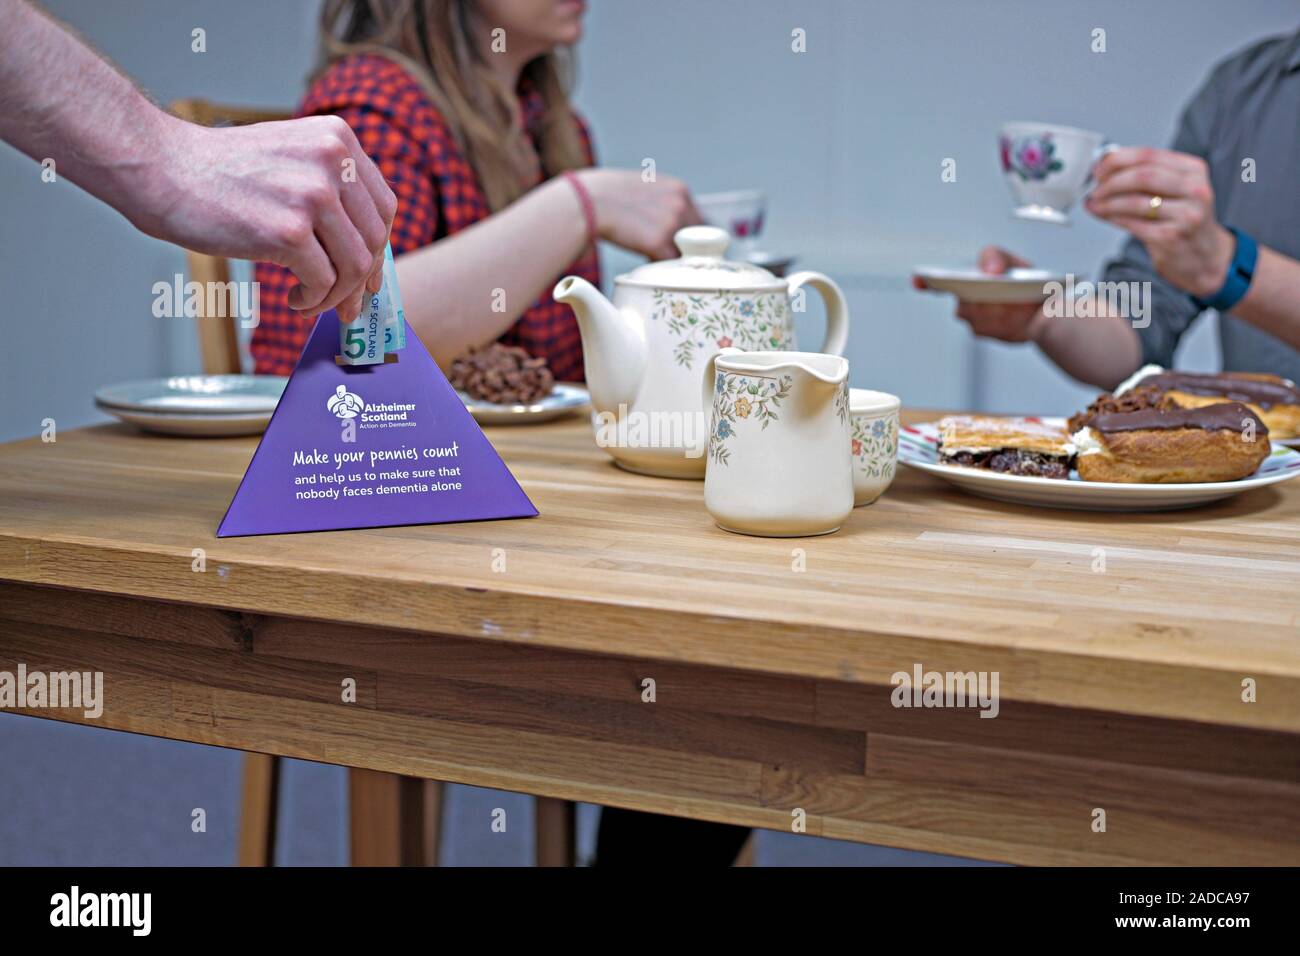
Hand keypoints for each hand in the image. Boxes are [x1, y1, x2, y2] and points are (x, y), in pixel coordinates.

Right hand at [145, 115, 397, 321]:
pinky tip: (293, 298)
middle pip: (374, 241)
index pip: (383, 207)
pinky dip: (313, 300)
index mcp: (339, 139)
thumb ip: (332, 190)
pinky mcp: (290, 231)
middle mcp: (334, 161)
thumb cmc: (219, 172)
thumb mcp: (290, 158)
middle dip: (360, 282)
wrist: (162, 168)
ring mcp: (313, 195)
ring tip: (310, 300)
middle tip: (344, 305)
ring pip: (355, 266)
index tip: (368, 277)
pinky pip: (324, 283)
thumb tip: (368, 255)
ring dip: (335, 295)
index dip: (379, 249)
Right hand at [576, 168, 701, 259]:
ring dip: (674, 262)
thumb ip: (657, 203)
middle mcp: (680, 202)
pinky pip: (671, 265)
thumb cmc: (601, 196)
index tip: (681, 249)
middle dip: (687, 252)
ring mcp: (672, 222)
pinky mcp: (659, 242)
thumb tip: (659, 222)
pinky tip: (649, 271)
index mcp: (678, 189)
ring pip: (686, 252)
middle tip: (671, 263)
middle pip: (699, 238)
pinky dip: (662, 272)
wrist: (583, 202)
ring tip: (656, 265)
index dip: (690, 238)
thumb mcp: (639, 188)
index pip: (699, 220)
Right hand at [923, 246, 1047, 342]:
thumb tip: (989, 271)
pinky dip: (1000, 320)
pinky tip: (1012, 316)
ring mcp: (972, 317)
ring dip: (992, 308)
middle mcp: (964, 300)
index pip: (938, 282)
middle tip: (992, 292)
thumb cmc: (1024, 283)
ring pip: (974, 314)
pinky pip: (985, 326)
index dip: (925, 281)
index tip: (919, 280)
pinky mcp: (983, 331)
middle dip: (977, 297)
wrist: (1043, 309)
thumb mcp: (1012, 261)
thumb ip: (996, 257)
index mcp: (966, 279)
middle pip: (961, 301)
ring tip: (1011, 302)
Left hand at [1085, 147, 1233, 298]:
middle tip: (1096, 188)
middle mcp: (1195, 190)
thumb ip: (1145, 178)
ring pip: (1135, 201)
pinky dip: (1113, 217)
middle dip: (1111, 181)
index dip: (1117, 160)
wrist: (1205, 257)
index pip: (1149, 155)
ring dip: (1107, 202)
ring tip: (1096, 203)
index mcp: (1194, 170)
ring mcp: (1186, 214)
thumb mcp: (1175, 191)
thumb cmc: (1184, 221)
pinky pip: (1133, 223)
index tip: (1099, 168)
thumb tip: (1103, 170)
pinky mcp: (1172, 237)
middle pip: (1142, 175)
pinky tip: (1105, 215)